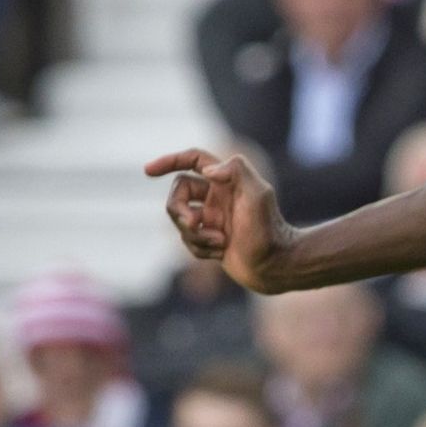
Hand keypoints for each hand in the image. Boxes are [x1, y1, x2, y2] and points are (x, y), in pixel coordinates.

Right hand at [147, 147, 298, 292]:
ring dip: (195, 234)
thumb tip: (208, 170)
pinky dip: (200, 248)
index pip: (193, 160)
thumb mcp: (259, 194)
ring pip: (181, 221)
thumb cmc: (270, 230)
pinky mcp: (210, 240)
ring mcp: (213, 219)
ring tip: (220, 242)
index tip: (148, 171)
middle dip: (178, 210)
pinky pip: (188, 241)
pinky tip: (221, 253)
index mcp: (227, 181)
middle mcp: (217, 197)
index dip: (170, 161)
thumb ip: (237, 170)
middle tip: (193, 223)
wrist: (277, 266)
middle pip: (177, 194)